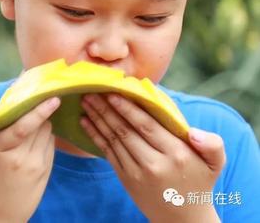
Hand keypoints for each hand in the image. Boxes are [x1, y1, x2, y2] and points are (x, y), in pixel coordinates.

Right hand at [0, 97, 59, 222]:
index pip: (23, 127)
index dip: (39, 110)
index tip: (53, 98)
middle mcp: (20, 159)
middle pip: (39, 126)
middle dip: (38, 114)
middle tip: (32, 105)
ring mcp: (35, 168)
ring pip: (48, 135)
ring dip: (42, 126)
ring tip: (31, 126)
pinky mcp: (45, 174)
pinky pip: (51, 147)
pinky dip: (45, 139)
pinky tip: (33, 142)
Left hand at [80, 93, 224, 222]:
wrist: (183, 218)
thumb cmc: (199, 182)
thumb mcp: (215, 163)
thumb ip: (212, 144)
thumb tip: (193, 131)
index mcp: (177, 154)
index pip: (148, 126)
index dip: (128, 108)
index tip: (114, 92)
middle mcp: (155, 163)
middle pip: (126, 131)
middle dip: (107, 109)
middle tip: (92, 91)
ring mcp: (137, 172)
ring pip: (114, 140)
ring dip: (98, 119)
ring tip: (86, 101)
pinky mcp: (125, 178)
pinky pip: (107, 153)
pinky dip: (95, 136)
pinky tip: (85, 121)